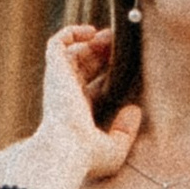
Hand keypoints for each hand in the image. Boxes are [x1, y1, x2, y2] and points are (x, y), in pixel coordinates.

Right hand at [26, 26, 142, 188]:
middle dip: (99, 52)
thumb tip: (135, 110)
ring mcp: (58, 81)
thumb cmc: (85, 156)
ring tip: (109, 36)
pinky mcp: (54, 70)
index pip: (87, 85)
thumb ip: (125, 132)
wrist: (65, 149)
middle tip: (119, 44)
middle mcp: (65, 95)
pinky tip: (91, 33)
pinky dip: (71, 33)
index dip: (103, 71)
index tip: (123, 62)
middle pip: (81, 65)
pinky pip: (56, 44)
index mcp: (76, 112)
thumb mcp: (113, 150)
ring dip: (89, 41)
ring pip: (70, 52)